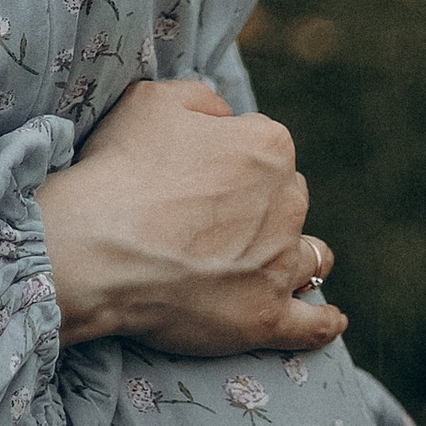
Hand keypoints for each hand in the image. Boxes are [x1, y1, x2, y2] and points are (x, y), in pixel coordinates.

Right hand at [37, 77, 347, 358]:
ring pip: (310, 256)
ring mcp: (280, 264)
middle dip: (264, 206)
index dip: (232, 160)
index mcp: (268, 147)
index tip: (202, 174)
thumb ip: (203, 101)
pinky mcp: (266, 317)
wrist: (95, 247)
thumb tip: (226, 117)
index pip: (266, 148)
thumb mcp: (154, 101)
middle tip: (218, 221)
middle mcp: (288, 202)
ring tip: (278, 263)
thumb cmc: (120, 171)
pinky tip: (331, 320)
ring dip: (298, 255)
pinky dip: (323, 322)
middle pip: (289, 200)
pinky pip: (312, 324)